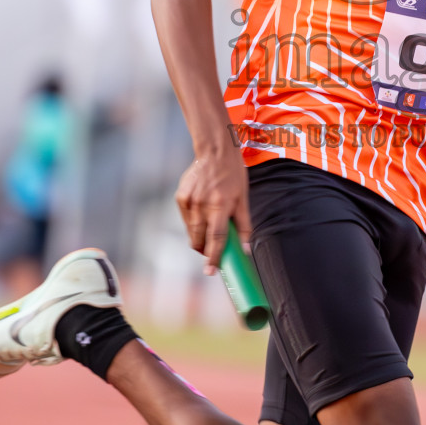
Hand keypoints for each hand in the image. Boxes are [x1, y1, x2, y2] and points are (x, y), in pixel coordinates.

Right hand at [175, 146, 251, 275]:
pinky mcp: (180, 197)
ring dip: (198, 237)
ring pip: (191, 231)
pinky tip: (201, 212)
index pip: (216, 239)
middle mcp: (202, 205)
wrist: (214, 152)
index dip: (213, 257)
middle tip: (210, 251)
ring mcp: (189, 201)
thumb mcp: (244, 199)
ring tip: (208, 227)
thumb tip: (245, 250)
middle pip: (199, 239)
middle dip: (204, 250)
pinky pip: (186, 219)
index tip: (210, 272)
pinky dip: (193, 222)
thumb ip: (244, 226)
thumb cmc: (233, 176)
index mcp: (220, 207)